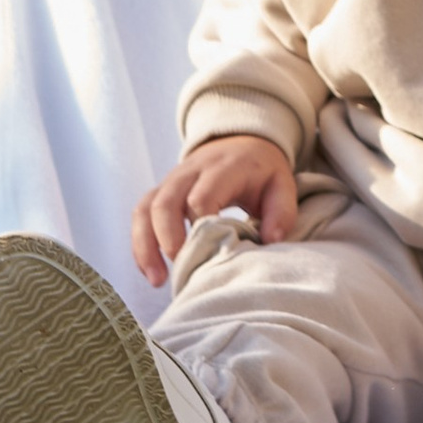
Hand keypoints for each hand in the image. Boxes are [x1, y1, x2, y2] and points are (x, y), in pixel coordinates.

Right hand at [130, 134, 297, 285]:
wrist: (242, 143)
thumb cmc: (262, 172)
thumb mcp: (282, 184)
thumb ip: (281, 212)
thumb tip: (270, 241)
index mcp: (222, 168)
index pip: (201, 197)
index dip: (201, 229)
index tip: (210, 255)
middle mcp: (190, 171)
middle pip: (165, 202)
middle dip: (167, 240)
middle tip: (181, 272)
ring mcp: (171, 180)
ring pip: (145, 208)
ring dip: (146, 245)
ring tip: (156, 280)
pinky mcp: (161, 191)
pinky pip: (140, 214)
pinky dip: (140, 244)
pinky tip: (149, 271)